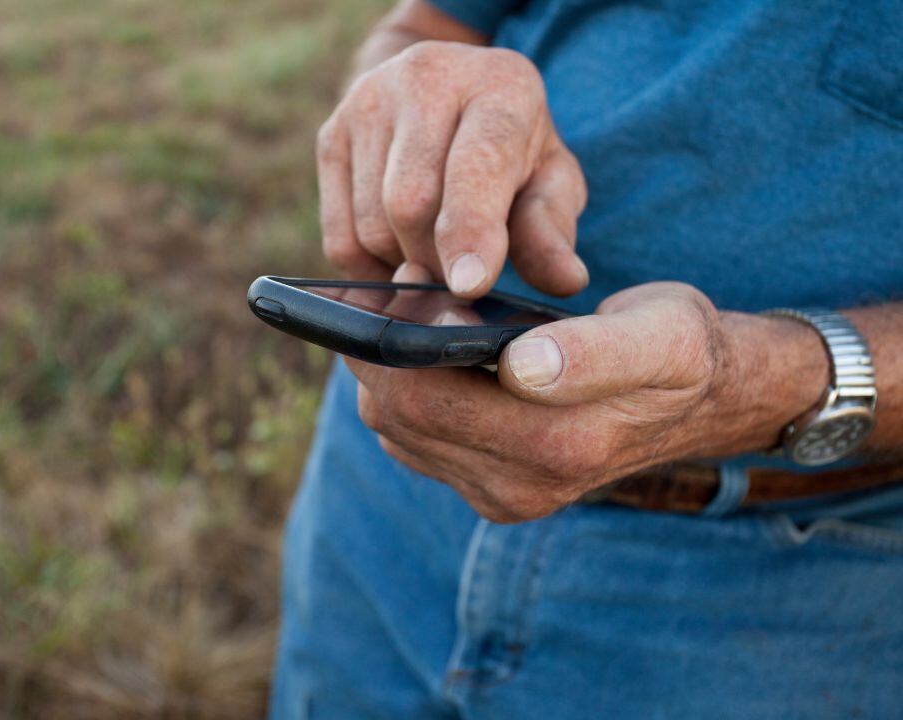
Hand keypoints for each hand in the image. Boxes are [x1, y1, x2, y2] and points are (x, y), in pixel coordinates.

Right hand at [317, 41, 588, 296]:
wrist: (449, 94)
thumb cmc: (512, 150)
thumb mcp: (550, 181)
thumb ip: (551, 229)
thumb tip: (566, 280)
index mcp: (499, 84)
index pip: (475, 165)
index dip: (470, 230)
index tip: (470, 285)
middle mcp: (425, 77)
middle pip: (411, 205)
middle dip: (437, 261)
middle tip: (462, 276)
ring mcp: (367, 102)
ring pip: (372, 227)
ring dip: (404, 264)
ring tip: (434, 253)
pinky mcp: (330, 135)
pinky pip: (339, 237)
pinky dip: (369, 267)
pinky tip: (398, 252)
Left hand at [346, 282, 825, 522]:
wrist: (704, 399)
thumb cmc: (680, 351)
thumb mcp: (662, 337)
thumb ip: (597, 353)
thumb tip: (521, 366)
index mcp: (557, 447)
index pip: (424, 402)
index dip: (391, 343)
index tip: (394, 284)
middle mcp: (519, 486)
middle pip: (398, 418)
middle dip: (381, 352)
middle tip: (398, 286)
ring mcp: (500, 493)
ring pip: (397, 431)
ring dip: (390, 372)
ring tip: (415, 311)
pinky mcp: (488, 486)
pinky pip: (414, 441)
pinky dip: (406, 393)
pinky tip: (428, 351)